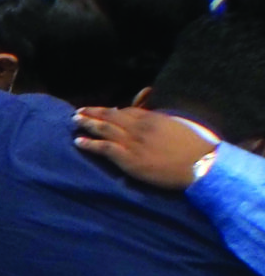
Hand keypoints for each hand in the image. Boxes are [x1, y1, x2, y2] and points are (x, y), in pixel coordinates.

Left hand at [72, 106, 216, 189]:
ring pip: (105, 129)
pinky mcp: (130, 159)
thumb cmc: (196, 148)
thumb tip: (155, 120)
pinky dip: (90, 144)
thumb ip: (164, 122)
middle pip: (111, 117)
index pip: (127, 112)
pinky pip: (105, 148)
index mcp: (154, 118)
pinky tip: (78, 142)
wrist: (201, 164)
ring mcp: (134, 143)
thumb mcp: (180, 126)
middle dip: (94, 113)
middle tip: (79, 112)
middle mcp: (141, 127)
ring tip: (75, 121)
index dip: (112, 112)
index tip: (102, 111)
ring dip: (88, 124)